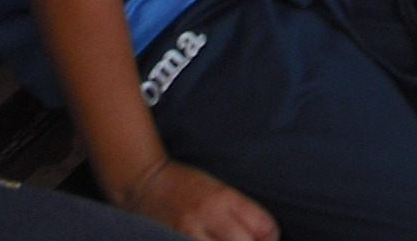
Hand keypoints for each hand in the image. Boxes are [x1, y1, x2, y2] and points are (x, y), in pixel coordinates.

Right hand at [119, 157, 279, 240]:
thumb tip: (266, 240)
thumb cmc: (186, 186)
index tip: (267, 240)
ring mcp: (189, 231)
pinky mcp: (173, 240)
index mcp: (225, 196)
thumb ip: (242, 213)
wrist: (144, 182)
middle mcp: (209, 214)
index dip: (272, 238)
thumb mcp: (218, 190)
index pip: (263, 226)